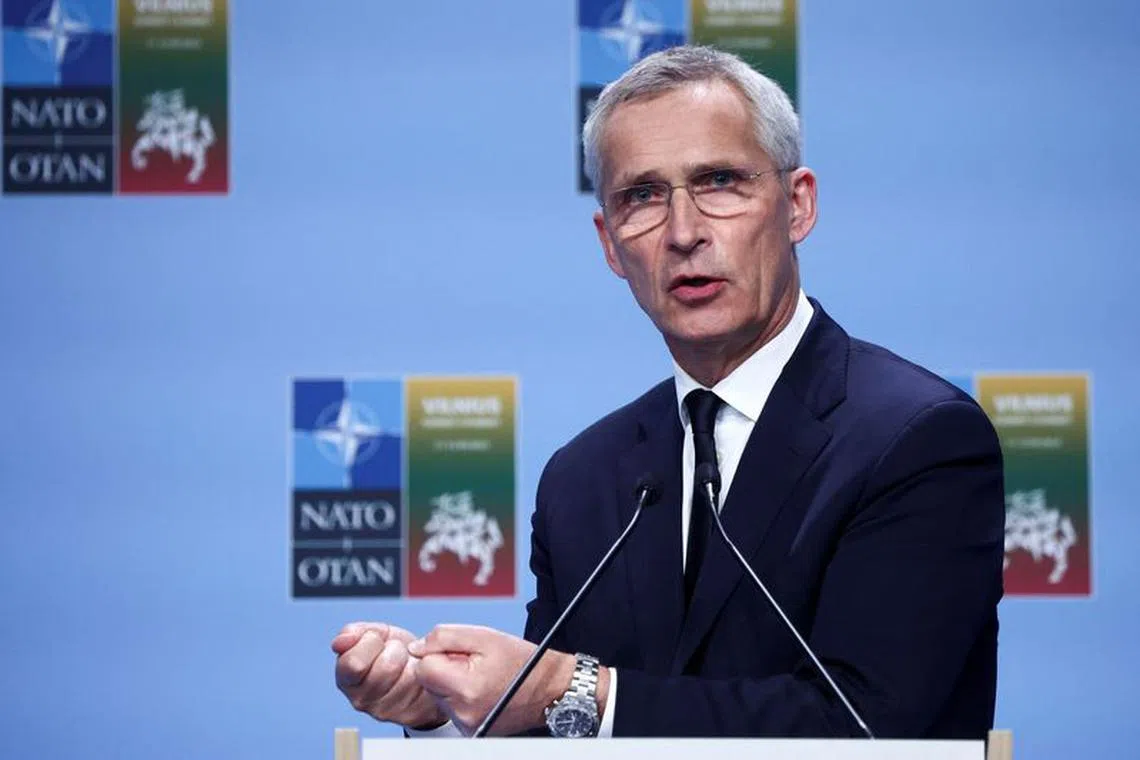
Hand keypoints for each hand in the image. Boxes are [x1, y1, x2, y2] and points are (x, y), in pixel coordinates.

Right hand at [332, 622, 446, 729]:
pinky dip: (424, 673)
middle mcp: (360, 700)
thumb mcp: (374, 633)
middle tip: (396, 652)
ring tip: (406, 663)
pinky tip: (417, 676)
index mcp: (345, 678)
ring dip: (411, 661)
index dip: (371, 642)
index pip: (354, 662)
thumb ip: (354, 633)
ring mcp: (384, 711)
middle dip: (396, 650)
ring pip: (407, 676)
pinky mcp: (408, 715)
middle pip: (387, 666)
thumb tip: (339, 642)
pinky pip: (422, 686)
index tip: (377, 641)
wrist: (421, 668)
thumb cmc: (393, 651)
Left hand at [408, 624, 577, 735]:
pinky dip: (460, 695)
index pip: (423, 667)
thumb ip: (444, 636)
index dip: (438, 653)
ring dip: (452, 682)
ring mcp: (468, 724)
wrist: (548, 688)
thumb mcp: (483, 635)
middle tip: (474, 663)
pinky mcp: (471, 730)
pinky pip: (451, 707)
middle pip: (429, 683)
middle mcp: (464, 712)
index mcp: (466, 687)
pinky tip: (481, 688)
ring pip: (438, 695)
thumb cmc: (521, 661)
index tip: (459, 652)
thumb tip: (417, 648)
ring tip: (480, 676)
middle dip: (445, 668)